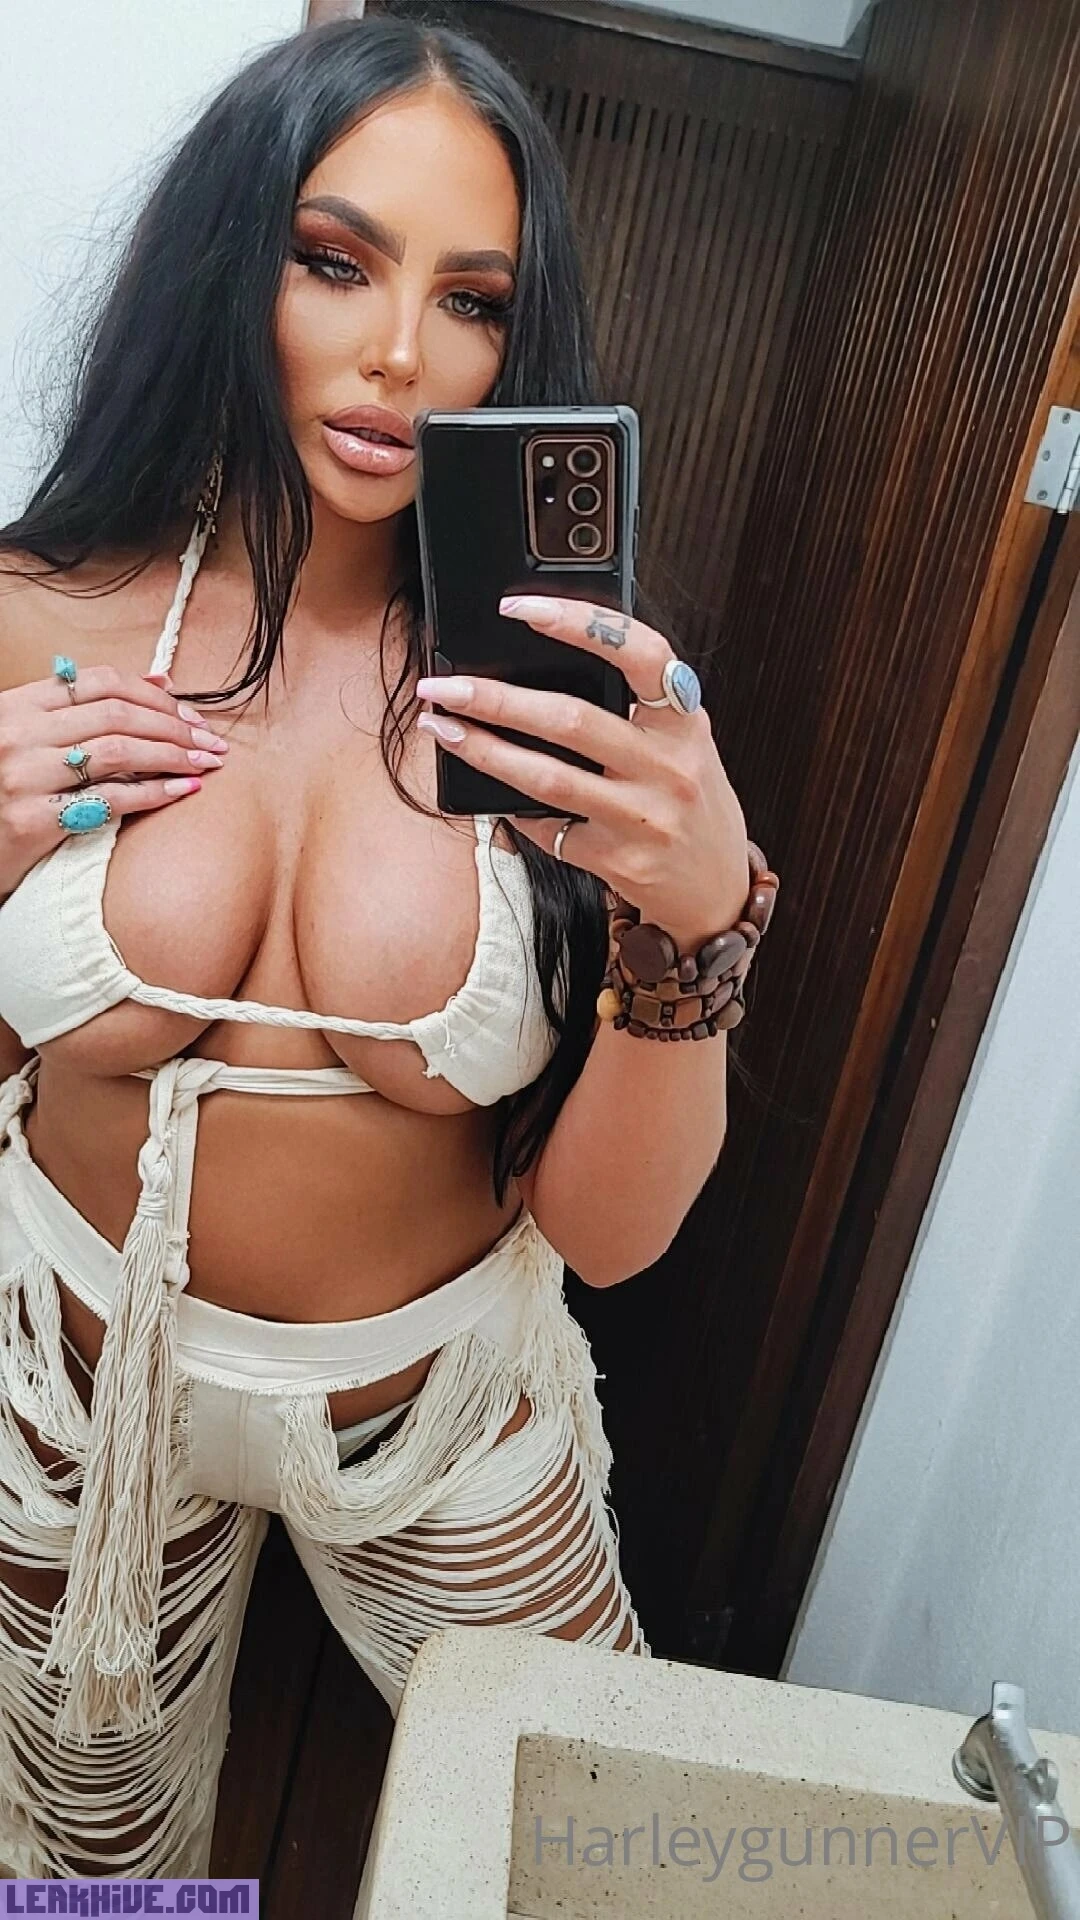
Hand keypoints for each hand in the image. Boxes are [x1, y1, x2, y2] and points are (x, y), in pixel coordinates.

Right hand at [0, 663, 229, 897]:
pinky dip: (154, 793)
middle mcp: (19, 734)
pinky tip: (182, 790)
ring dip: (172, 756)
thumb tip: (160, 681)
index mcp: (16, 705)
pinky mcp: (31, 820)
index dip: (153, 695)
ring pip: (118, 752)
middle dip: (174, 727)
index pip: (99, 682)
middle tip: (209, 742)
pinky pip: (109, 799)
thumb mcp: (29, 735)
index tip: (188, 713)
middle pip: (116, 714)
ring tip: (204, 764)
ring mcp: (23, 776)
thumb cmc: (3, 787)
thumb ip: (82, 710)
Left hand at [415, 594, 749, 948]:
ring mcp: (645, 817)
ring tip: (443, 728)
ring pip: (547, 777)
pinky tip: (488, 793)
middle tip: (443, 685)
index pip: (639, 652)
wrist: (717, 886)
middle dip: (494, 698)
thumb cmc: (689, 800)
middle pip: (570, 719)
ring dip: (484, 750)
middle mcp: (670, 766)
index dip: (579, 622)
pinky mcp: (619, 860)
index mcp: (686, 720)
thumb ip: (636, 707)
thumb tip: (542, 666)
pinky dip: (513, 808)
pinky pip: (549, 827)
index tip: (519, 607)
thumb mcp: (681, 742)